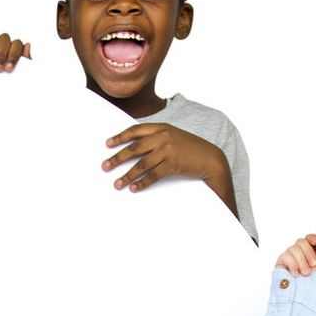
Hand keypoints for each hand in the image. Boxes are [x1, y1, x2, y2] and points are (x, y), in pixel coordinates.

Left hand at [103, 121, 227, 193]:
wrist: (210, 158)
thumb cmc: (190, 149)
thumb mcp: (174, 136)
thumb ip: (157, 138)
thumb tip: (136, 147)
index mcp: (162, 128)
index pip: (136, 130)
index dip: (121, 137)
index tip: (108, 144)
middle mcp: (164, 137)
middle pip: (135, 148)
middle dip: (118, 158)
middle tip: (105, 166)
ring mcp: (168, 150)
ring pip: (141, 164)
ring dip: (127, 175)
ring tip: (117, 184)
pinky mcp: (173, 165)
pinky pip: (153, 175)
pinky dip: (142, 182)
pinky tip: (133, 188)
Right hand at [275, 227, 315, 276]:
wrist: (309, 295)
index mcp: (311, 253)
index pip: (308, 238)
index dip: (312, 238)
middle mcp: (299, 255)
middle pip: (301, 241)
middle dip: (309, 253)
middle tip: (313, 264)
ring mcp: (290, 259)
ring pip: (294, 248)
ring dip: (302, 261)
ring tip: (305, 273)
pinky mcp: (281, 264)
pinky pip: (286, 256)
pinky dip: (293, 265)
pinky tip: (296, 274)